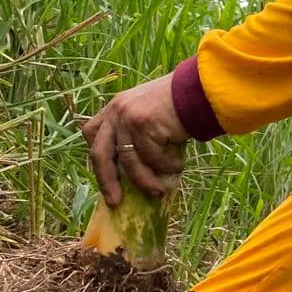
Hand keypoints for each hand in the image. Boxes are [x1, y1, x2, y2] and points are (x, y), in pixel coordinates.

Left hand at [83, 73, 188, 206]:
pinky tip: (177, 166)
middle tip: (114, 201)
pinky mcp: (143, 124)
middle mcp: (116, 111)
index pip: (92, 133)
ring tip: (159, 191)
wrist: (199, 90)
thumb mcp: (150, 116)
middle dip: (106, 181)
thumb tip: (136, 172)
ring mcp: (127, 117)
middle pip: (100, 153)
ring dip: (144, 181)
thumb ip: (137, 134)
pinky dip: (165, 166)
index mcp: (114, 108)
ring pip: (128, 160)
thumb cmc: (180, 106)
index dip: (97, 156)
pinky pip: (151, 156)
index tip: (108, 174)